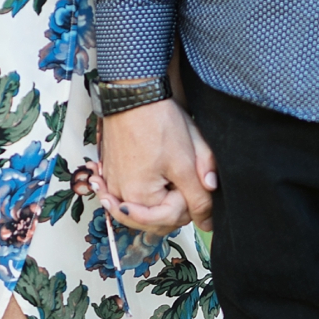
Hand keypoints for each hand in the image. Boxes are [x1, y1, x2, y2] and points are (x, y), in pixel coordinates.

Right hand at [98, 99, 216, 236]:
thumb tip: (207, 221)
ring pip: (142, 211)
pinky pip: (128, 197)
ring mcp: (113, 186)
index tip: (194, 184)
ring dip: (158, 205)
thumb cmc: (157, 123)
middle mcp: (120, 196)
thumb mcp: (186, 163)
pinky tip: (153, 184)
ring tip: (171, 187)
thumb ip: (199, 196)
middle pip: (154, 221)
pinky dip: (140, 197)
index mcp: (139, 197)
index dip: (189, 205)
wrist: (135, 98)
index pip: (171, 219)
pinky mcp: (111, 176)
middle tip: (184, 184)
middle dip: (173, 208)